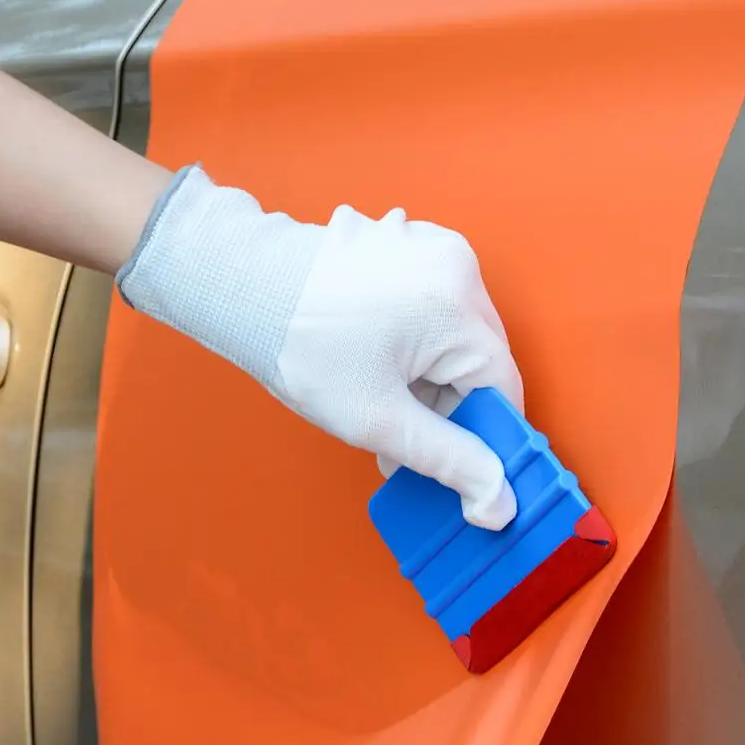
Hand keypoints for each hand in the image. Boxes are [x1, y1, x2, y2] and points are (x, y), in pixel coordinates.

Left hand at [117, 166, 523, 530]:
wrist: (243, 288)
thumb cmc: (299, 346)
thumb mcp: (378, 419)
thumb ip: (447, 461)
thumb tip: (498, 501)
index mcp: (456, 305)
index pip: (502, 389)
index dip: (481, 437)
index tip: (456, 466)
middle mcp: (455, 264)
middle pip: (480, 360)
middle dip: (447, 407)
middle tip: (401, 440)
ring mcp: (430, 248)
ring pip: (456, 336)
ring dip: (428, 378)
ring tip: (379, 400)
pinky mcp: (408, 243)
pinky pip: (433, 306)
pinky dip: (416, 342)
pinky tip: (377, 362)